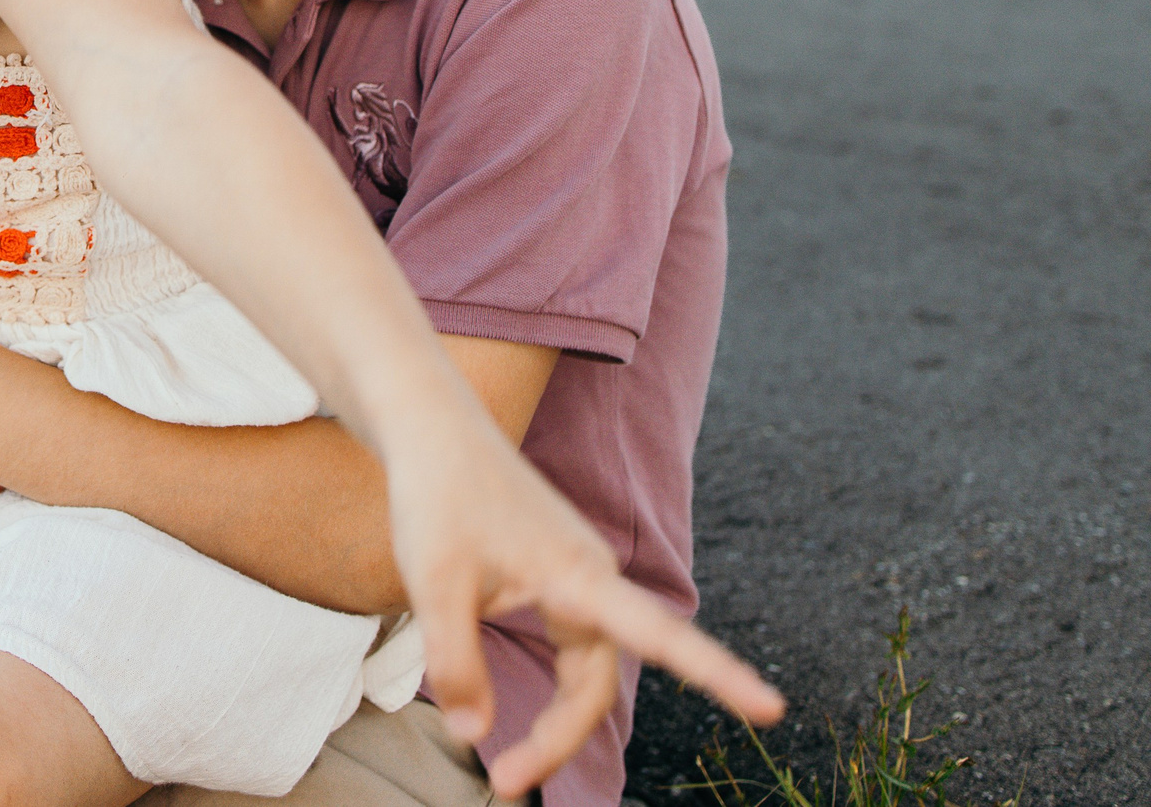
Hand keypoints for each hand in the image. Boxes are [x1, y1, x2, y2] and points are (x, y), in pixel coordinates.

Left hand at [386, 421, 783, 795]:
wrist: (435, 433)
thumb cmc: (438, 498)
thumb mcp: (432, 583)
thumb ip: (455, 660)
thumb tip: (472, 733)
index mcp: (578, 575)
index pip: (660, 636)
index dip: (718, 674)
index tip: (772, 708)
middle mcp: (591, 577)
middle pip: (596, 681)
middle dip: (560, 737)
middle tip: (506, 779)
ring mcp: (577, 577)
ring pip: (584, 670)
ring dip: (555, 721)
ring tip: (510, 765)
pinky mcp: (558, 576)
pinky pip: (573, 648)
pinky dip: (553, 689)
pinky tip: (532, 716)